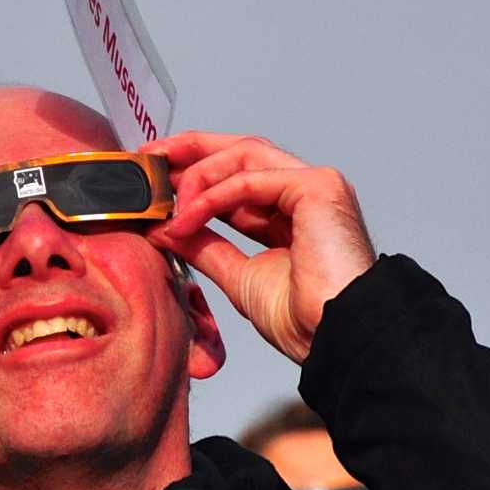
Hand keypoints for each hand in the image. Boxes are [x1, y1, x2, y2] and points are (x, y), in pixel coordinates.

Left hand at [145, 132, 374, 364]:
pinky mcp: (317, 188)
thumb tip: (168, 229)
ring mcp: (316, 185)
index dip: (198, 171)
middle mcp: (308, 192)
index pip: (241, 174)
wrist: (338, 338)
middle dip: (193, 152)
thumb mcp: (239, 277)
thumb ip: (206, 248)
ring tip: (166, 199)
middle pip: (244, 152)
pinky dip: (214, 194)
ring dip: (199, 173)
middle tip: (151, 160)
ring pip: (246, 155)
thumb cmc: (307, 321)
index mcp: (295, 212)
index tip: (158, 176)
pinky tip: (188, 215)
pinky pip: (252, 180)